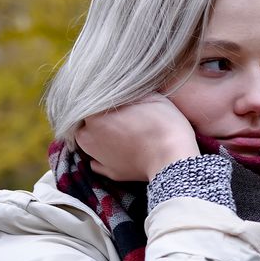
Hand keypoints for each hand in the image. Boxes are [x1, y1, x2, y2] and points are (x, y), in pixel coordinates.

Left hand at [76, 94, 199, 180]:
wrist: (173, 158)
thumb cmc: (162, 124)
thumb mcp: (150, 97)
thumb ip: (129, 92)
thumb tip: (124, 88)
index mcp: (93, 116)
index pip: (87, 101)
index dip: (103, 98)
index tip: (116, 96)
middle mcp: (88, 138)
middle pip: (86, 122)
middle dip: (98, 117)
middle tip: (119, 112)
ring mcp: (98, 158)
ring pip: (90, 141)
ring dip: (100, 135)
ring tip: (121, 130)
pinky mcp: (110, 173)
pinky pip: (99, 161)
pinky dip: (106, 155)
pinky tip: (121, 149)